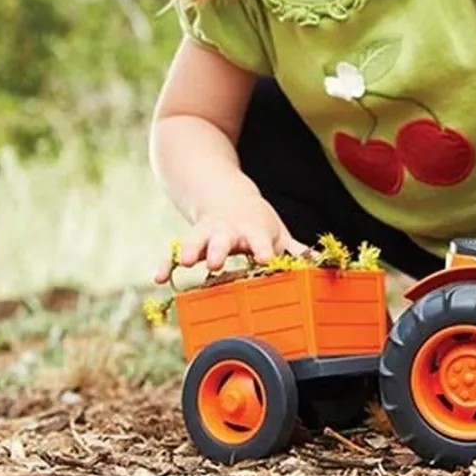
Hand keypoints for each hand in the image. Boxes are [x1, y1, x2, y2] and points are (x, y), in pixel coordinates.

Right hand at [155, 197, 306, 283]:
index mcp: (254, 231)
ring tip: (186, 263)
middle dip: (220, 249)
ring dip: (192, 250)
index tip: (264, 259)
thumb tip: (316, 262)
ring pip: (198, 240)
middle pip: (224, 238)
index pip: (260, 240)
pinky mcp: (189, 241)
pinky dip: (166, 263)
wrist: (226, 197)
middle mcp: (229, 231)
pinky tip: (159, 278)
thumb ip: (292, 250)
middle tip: (216, 263)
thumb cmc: (257, 224)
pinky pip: (173, 253)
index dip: (262, 249)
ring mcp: (207, 235)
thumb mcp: (277, 232)